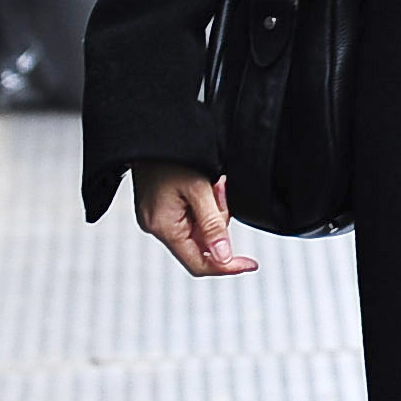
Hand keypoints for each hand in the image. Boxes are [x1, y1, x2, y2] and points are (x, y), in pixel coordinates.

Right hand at [134, 163, 254, 277]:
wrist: (151, 135)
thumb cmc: (170, 155)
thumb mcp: (198, 189)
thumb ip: (213, 225)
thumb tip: (224, 257)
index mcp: (163, 227)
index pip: (198, 263)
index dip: (227, 266)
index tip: (250, 264)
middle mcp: (157, 227)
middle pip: (201, 245)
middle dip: (219, 223)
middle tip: (220, 191)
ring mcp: (158, 219)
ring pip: (199, 230)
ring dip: (213, 211)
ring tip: (211, 183)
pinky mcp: (161, 210)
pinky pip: (192, 218)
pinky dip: (204, 206)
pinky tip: (204, 186)